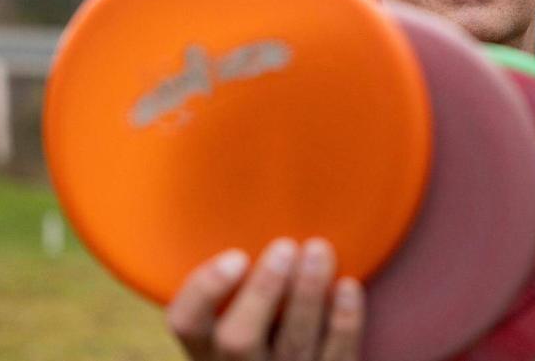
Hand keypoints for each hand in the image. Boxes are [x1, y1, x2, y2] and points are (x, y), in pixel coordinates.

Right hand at [166, 238, 365, 360]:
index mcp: (207, 349)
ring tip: (319, 249)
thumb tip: (244, 189)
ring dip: (307, 294)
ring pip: (292, 346)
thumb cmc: (269, 324)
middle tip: (284, 245)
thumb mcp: (237, 313)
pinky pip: (336, 356)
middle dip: (263, 290)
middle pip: (238, 340)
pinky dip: (344, 321)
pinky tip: (349, 285)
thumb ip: (236, 278)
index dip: (203, 290)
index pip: (185, 322)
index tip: (236, 255)